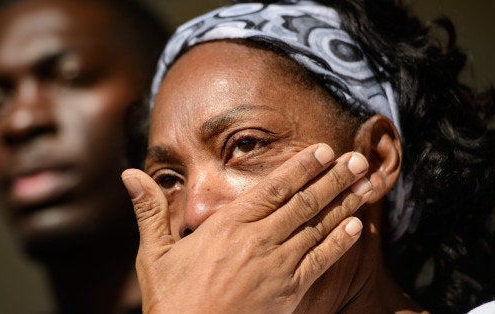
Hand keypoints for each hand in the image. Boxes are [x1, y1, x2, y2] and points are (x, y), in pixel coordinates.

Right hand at [121, 143, 371, 312]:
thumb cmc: (171, 301)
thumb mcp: (154, 254)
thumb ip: (150, 210)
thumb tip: (129, 173)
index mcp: (227, 227)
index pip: (272, 189)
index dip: (300, 168)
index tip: (322, 151)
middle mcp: (257, 242)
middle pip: (302, 203)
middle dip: (332, 179)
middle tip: (357, 160)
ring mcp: (276, 268)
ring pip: (317, 228)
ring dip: (344, 204)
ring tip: (365, 184)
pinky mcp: (288, 293)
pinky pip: (320, 262)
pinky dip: (340, 243)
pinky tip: (356, 227)